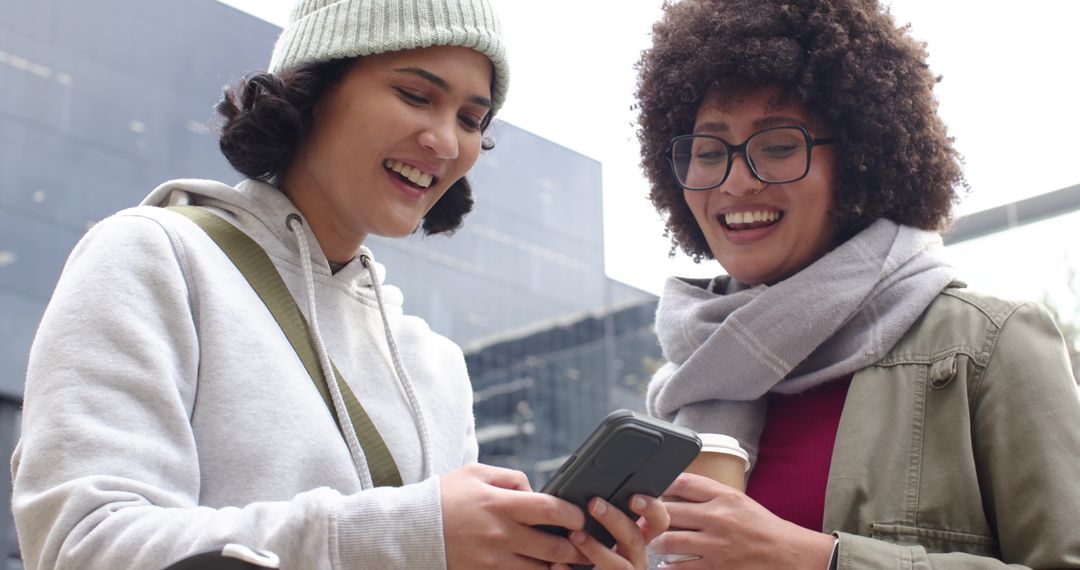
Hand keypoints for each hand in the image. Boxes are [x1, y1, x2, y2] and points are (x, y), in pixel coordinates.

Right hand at [441, 463, 588, 568]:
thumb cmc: (446, 497)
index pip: (550, 509)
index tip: (581, 516)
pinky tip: (543, 568)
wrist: (412, 530)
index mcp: (500, 505)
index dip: (574, 514)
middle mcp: (501, 535)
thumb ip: (512, 479)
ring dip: (560, 566)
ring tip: (569, 559)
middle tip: (586, 542)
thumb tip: (536, 490)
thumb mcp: (477, 474)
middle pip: (554, 547)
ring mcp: (494, 560)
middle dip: (577, 546)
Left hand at [553, 494, 669, 569]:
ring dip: (596, 549)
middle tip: (594, 504)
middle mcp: (637, 558)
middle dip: (615, 519)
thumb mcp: (605, 533)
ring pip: (619, 565)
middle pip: (635, 538)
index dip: (651, 508)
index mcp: (638, 539)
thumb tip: (590, 494)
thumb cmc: (593, 553)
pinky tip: (558, 565)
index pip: (657, 521)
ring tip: (574, 535)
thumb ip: (603, 515)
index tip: (633, 497)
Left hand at [649, 473, 833, 568]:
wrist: (790, 555)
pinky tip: (668, 564)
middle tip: (641, 521)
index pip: (681, 483)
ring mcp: (715, 546)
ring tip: (656, 543)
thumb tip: (674, 488)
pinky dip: (668, 567)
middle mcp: (718, 518)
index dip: (658, 485)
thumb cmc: (762, 528)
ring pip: (667, 541)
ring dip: (657, 543)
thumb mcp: (738, 501)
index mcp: (724, 496)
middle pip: (667, 511)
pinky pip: (678, 568)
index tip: (646, 491)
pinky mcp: (716, 569)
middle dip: (649, 517)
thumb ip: (709, 494)